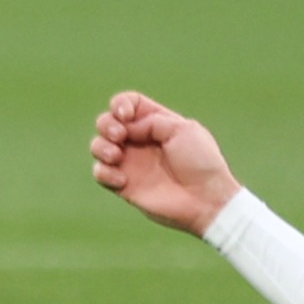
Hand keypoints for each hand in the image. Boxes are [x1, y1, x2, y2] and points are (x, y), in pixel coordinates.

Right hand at [91, 90, 241, 235]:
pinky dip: (104, 172)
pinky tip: (122, 179)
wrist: (205, 199)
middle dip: (106, 124)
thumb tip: (126, 129)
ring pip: (98, 146)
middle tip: (119, 136)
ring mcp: (131, 163)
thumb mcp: (181, 129)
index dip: (120, 104)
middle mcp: (140, 141)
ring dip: (100, 146)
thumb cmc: (200, 162)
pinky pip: (100, 173)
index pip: (128, 104)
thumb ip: (151, 121)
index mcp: (155, 123)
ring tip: (116, 156)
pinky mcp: (124, 186)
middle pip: (107, 122)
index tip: (125, 115)